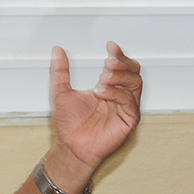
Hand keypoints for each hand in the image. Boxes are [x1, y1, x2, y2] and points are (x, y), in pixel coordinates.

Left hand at [49, 41, 141, 169]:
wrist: (70, 146)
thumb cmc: (68, 124)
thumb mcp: (60, 91)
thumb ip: (60, 71)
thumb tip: (58, 50)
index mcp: (107, 88)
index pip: (121, 66)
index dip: (119, 54)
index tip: (111, 46)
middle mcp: (119, 96)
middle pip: (134, 71)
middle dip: (123, 63)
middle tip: (109, 61)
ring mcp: (125, 108)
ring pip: (136, 83)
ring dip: (121, 76)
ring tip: (104, 77)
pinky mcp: (129, 120)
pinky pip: (130, 101)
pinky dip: (117, 93)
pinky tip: (102, 92)